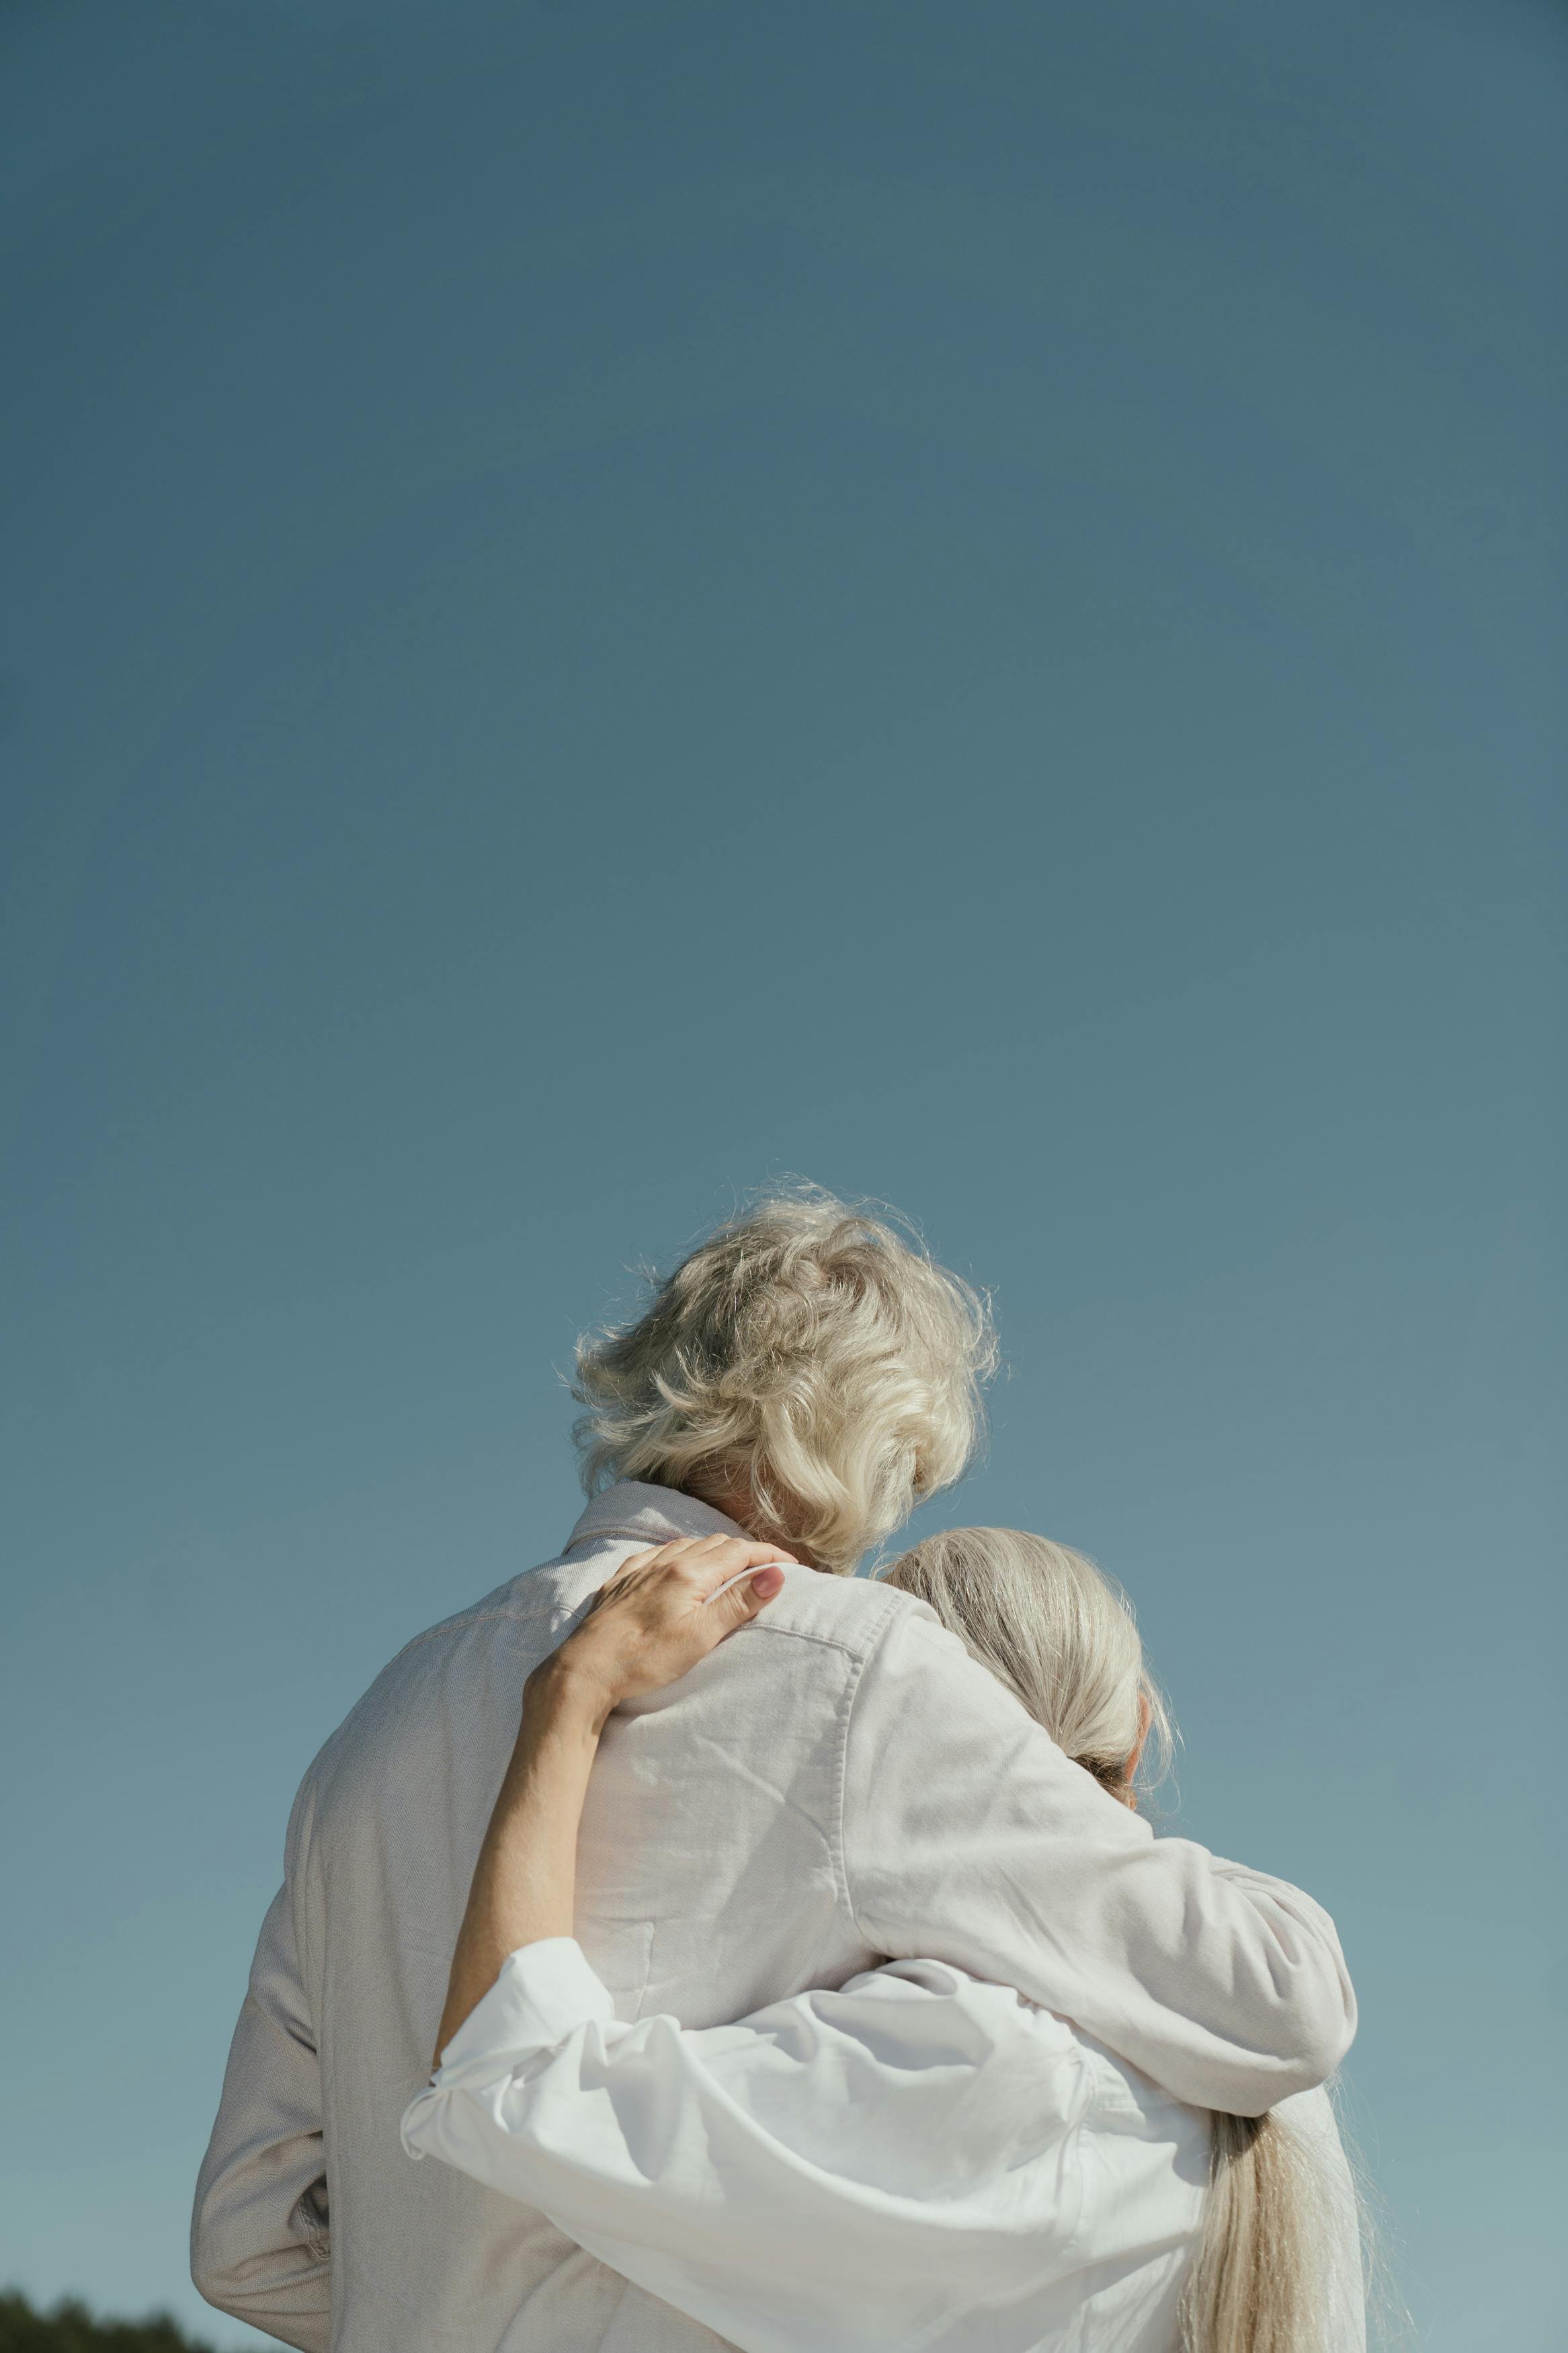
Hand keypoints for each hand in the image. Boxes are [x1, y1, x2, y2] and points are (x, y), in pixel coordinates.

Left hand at [537, 1535, 793, 1717]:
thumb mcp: (700, 1636)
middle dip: (745, 1551)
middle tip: (766, 1567)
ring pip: (684, 1545)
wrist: (585, 1669)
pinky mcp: (619, 1583)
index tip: (791, 1566)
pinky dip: (677, 1553)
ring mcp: (638, 1571)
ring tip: (728, 1562)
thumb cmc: (644, 1659)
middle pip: (715, 1544)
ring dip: (712, 1549)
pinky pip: (654, 1554)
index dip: (769, 1556)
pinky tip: (672, 1562)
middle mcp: (664, 1563)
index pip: (739, 1552)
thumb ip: (738, 1603)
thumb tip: (775, 1575)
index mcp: (689, 1574)